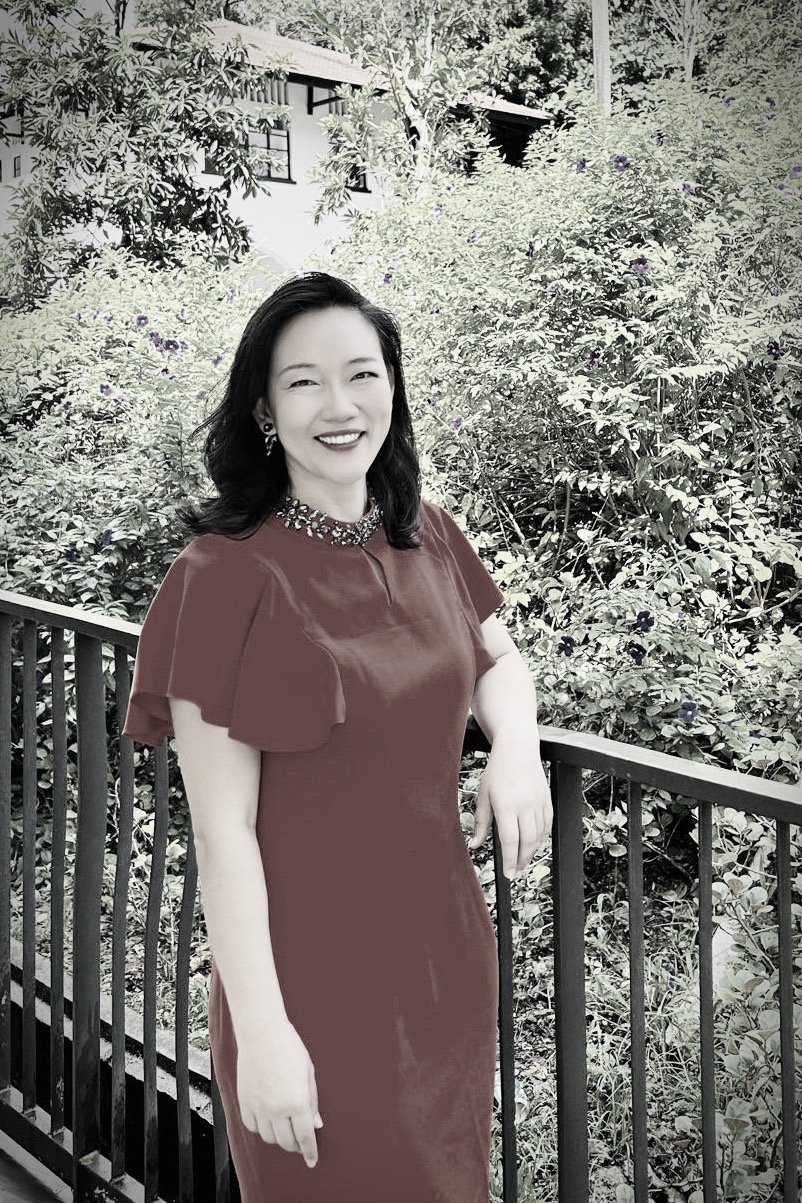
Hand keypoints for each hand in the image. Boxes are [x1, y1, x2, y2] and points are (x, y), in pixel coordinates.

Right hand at [236, 1018, 323, 1167]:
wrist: (261, 1033)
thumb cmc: (288, 1047)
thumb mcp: (308, 1073)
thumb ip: (312, 1101)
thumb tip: (316, 1124)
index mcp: (297, 1102)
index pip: (305, 1137)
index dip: (310, 1152)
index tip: (312, 1160)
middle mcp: (277, 1109)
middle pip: (286, 1142)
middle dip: (295, 1145)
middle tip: (300, 1141)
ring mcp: (259, 1107)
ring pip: (268, 1138)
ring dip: (278, 1138)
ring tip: (284, 1128)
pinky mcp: (244, 1101)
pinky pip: (252, 1127)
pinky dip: (261, 1128)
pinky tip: (267, 1120)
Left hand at [467, 735, 551, 878]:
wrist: (518, 749)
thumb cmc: (497, 771)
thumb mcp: (483, 796)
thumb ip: (481, 823)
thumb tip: (475, 845)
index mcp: (506, 805)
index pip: (509, 840)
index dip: (509, 860)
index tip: (508, 874)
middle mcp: (525, 805)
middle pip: (527, 842)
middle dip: (521, 861)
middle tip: (516, 872)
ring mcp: (538, 803)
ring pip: (539, 836)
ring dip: (531, 852)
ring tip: (523, 861)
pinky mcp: (547, 799)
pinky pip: (547, 825)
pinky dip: (542, 838)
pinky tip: (534, 844)